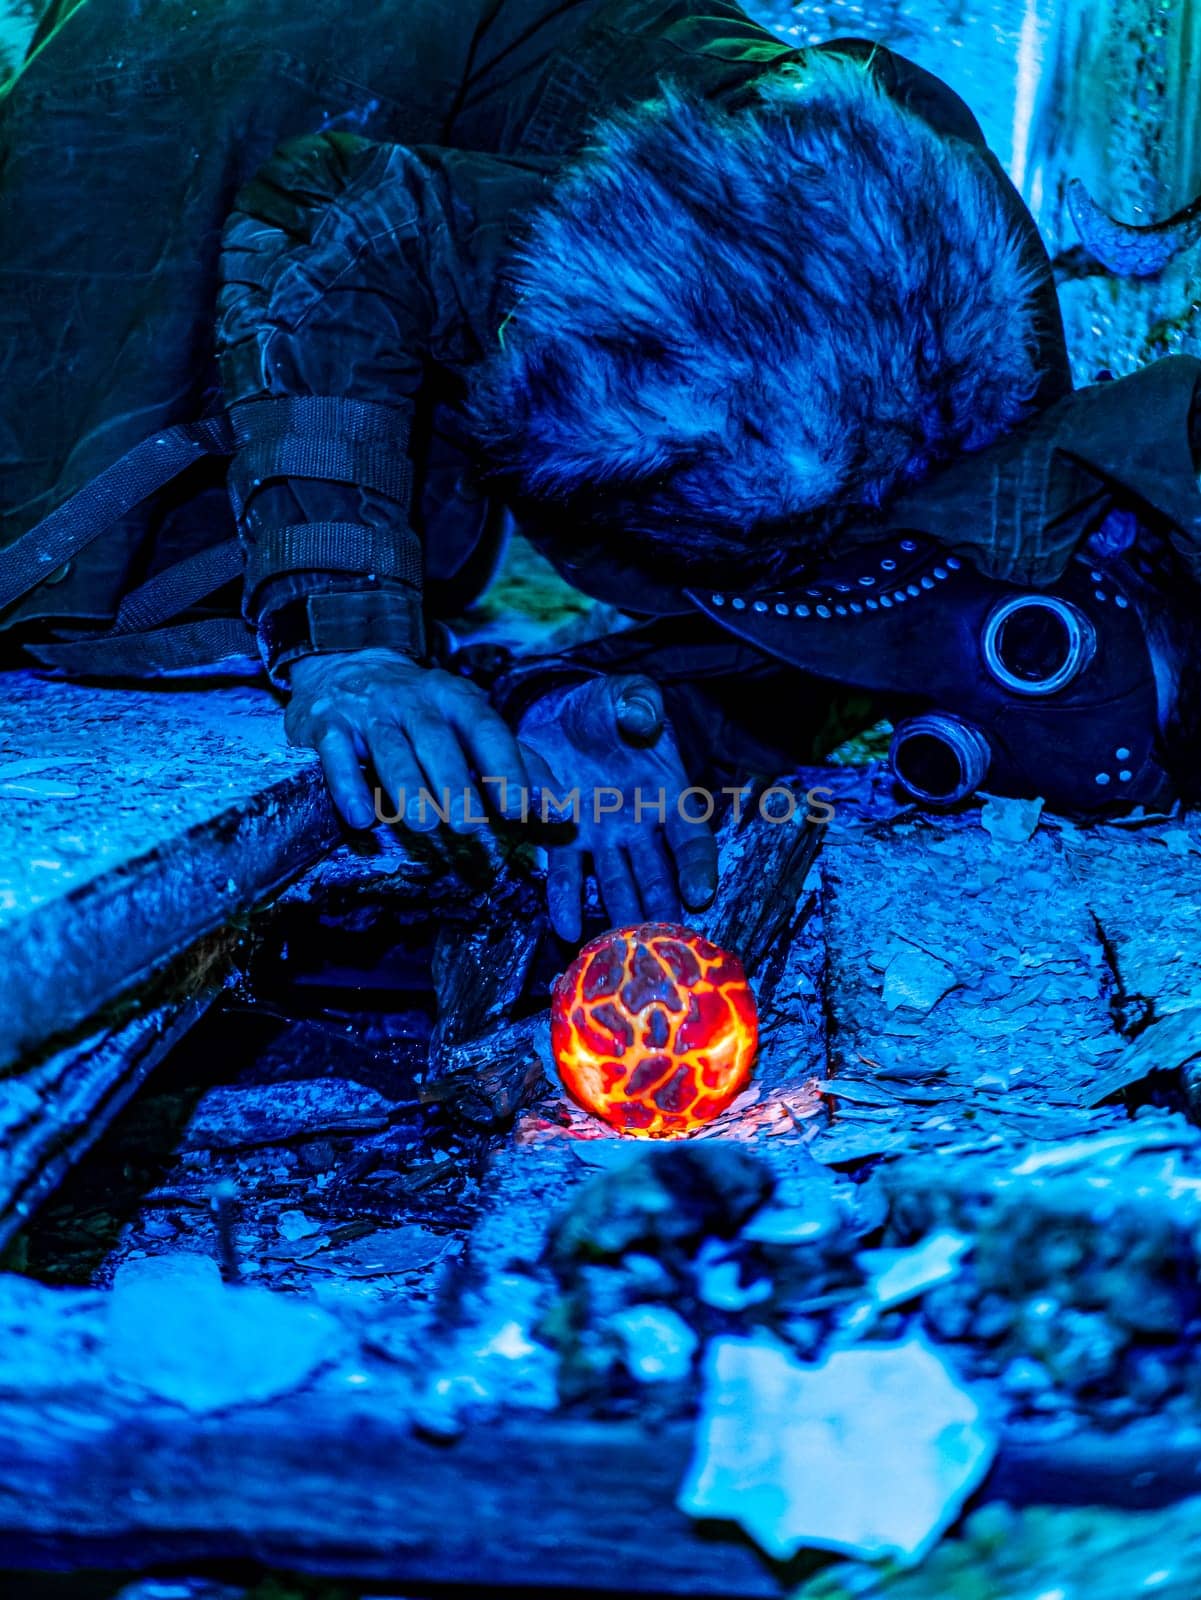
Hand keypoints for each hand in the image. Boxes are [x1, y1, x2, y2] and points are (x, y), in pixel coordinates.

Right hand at [287, 648, 529, 833]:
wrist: (345, 663)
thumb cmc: (420, 708)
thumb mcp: (469, 722)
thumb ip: (515, 760)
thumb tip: (560, 806)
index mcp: (455, 697)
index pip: (485, 728)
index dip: (504, 767)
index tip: (520, 809)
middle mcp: (412, 699)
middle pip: (436, 739)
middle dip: (454, 783)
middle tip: (469, 826)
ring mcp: (368, 710)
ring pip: (390, 748)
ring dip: (407, 787)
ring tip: (423, 825)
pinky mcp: (325, 724)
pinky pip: (334, 754)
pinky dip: (347, 785)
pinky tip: (361, 818)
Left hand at [517, 674, 718, 941]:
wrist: (558, 711)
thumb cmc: (605, 706)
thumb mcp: (627, 693)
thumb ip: (640, 703)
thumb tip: (642, 719)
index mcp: (667, 794)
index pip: (691, 837)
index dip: (697, 866)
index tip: (699, 893)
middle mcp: (639, 826)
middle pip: (655, 875)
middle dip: (659, 909)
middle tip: (662, 945)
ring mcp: (601, 837)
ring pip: (615, 884)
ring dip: (618, 916)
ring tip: (620, 948)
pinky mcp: (563, 838)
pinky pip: (567, 873)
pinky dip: (566, 900)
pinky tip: (567, 927)